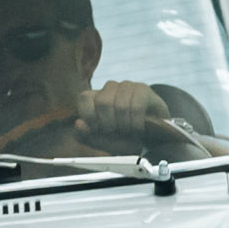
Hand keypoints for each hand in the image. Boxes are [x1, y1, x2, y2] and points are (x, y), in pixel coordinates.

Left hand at [69, 81, 207, 159]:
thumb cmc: (124, 138)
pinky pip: (137, 106)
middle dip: (110, 123)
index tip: (99, 129)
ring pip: (120, 105)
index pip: (84, 98)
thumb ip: (86, 135)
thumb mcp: (103, 141)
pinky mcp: (143, 90)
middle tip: (116, 131)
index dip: (90, 116)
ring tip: (129, 131)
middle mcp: (110, 88)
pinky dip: (136, 123)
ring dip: (124, 124)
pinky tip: (138, 129)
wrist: (150, 138)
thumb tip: (78, 124)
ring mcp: (127, 86)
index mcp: (96, 98)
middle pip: (103, 102)